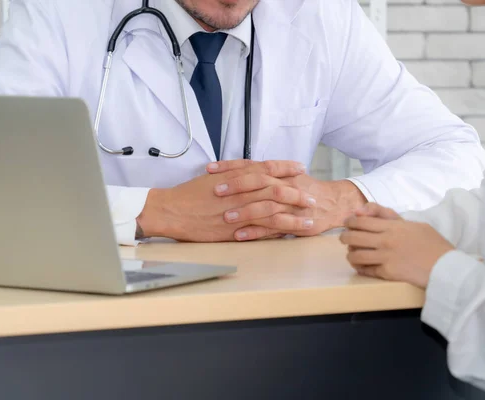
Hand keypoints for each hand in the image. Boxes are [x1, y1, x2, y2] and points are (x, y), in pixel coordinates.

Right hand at [136, 160, 315, 241]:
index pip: (268, 167)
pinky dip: (279, 230)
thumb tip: (254, 172)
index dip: (287, 167)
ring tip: (310, 218)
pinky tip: (291, 233)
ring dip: (295, 215)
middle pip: (277, 189)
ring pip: (274, 212)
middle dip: (298, 193)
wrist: (173, 210)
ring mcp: (240, 210)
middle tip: (312, 195)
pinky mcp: (236, 229)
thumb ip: (236, 172)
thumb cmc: (190, 193)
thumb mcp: (215, 176)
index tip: (301, 168)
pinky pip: (262, 230)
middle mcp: (241, 191)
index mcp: (237, 176)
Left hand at [207, 160, 367, 240]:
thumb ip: (264, 175)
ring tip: (224, 216)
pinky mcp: (295, 223)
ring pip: (265, 205)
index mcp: (280, 173)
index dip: (230, 167)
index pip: (251, 166)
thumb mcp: (286, 177)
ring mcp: (290, 205)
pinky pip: (273, 227)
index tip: (210, 169)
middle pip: (258, 182)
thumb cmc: (306, 190)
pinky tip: (239, 235)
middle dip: (236, 186)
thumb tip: (236, 172)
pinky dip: (256, 231)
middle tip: (215, 190)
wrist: (334, 203)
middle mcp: (285, 186)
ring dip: (244, 211)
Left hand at [340, 203, 453, 288]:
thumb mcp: (413, 223)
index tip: (348, 224)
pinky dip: (360, 268)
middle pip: (353, 237)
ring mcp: (386, 257)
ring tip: (352, 254)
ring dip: (350, 255)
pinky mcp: (388, 273)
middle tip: (345, 239)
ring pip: (356, 255)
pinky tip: (361, 266)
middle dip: (345, 237)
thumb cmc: (432, 244)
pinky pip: (366, 270)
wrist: (446, 267)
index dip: (349, 222)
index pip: (361, 221)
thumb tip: (361, 210)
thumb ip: (387, 215)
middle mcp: (386, 240)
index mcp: (393, 226)